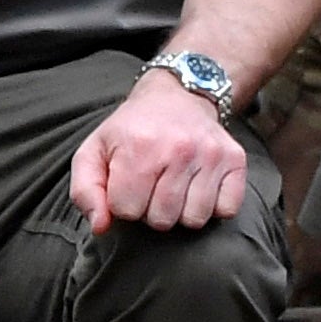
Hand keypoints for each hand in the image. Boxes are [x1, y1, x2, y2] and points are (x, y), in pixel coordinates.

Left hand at [68, 72, 252, 233]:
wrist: (178, 95)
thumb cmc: (132, 129)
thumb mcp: (94, 151)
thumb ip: (85, 191)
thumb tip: (101, 226)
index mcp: (138, 147)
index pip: (126, 211)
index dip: (123, 203)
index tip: (128, 185)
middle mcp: (178, 149)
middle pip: (162, 220)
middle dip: (152, 210)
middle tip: (153, 186)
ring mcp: (210, 154)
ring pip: (194, 220)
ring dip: (182, 211)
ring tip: (174, 186)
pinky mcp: (235, 159)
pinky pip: (226, 210)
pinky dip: (214, 206)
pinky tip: (199, 187)